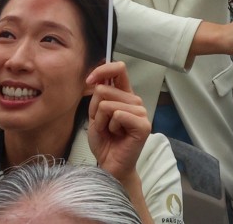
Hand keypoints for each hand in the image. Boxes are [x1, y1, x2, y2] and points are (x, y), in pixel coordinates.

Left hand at [86, 61, 149, 183]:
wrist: (110, 164)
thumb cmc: (104, 141)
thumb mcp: (95, 114)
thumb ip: (98, 95)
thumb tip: (97, 80)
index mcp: (124, 95)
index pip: (119, 69)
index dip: (102, 70)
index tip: (89, 81)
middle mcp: (135, 101)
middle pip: (106, 89)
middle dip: (96, 110)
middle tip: (104, 126)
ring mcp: (141, 112)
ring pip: (108, 104)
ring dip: (102, 121)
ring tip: (111, 132)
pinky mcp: (143, 125)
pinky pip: (118, 115)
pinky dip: (111, 127)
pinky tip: (118, 136)